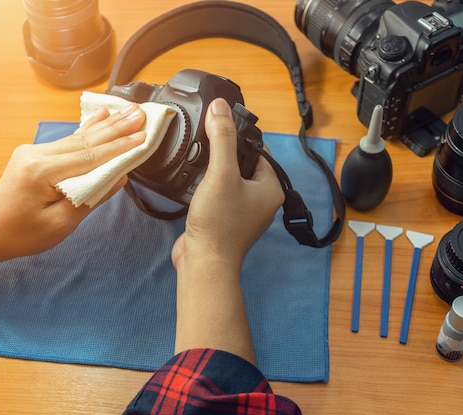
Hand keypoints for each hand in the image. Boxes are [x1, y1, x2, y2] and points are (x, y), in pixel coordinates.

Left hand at [0, 103, 146, 261]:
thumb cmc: (22, 235)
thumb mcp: (61, 224)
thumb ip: (91, 197)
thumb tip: (118, 177)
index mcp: (42, 171)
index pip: (90, 156)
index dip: (120, 147)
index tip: (143, 136)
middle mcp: (36, 154)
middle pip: (86, 140)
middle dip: (117, 127)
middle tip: (142, 114)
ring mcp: (34, 151)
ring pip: (78, 137)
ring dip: (107, 126)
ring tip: (130, 112)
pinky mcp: (36, 154)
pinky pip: (69, 141)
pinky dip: (88, 129)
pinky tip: (101, 115)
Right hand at [171, 98, 283, 360]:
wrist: (203, 262)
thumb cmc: (219, 219)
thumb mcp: (221, 173)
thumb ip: (221, 138)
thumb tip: (219, 105)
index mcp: (271, 189)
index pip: (259, 152)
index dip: (240, 137)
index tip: (219, 125)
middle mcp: (261, 201)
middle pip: (243, 164)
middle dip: (224, 152)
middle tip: (204, 137)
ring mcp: (242, 212)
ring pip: (228, 180)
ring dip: (213, 168)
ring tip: (195, 153)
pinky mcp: (223, 220)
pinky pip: (217, 194)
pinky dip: (206, 185)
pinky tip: (191, 176)